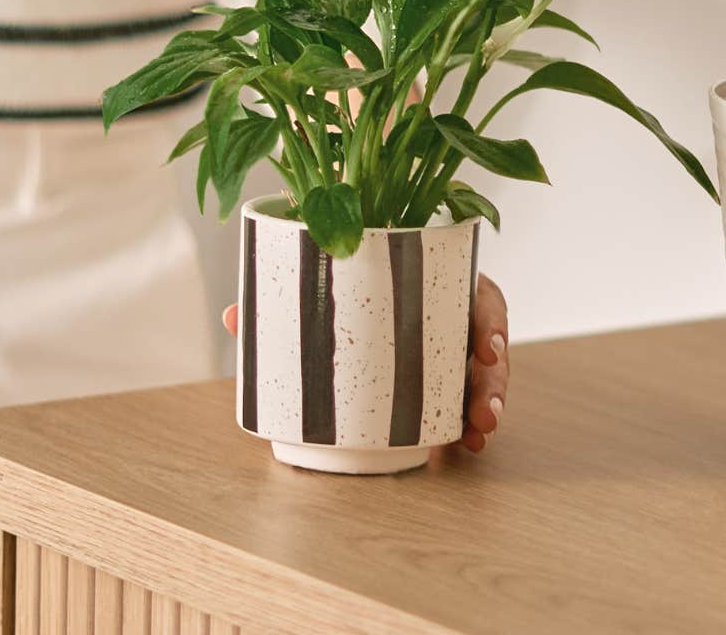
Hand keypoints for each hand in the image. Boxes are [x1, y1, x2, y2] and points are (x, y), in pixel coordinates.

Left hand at [220, 273, 510, 452]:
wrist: (343, 318)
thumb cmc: (339, 293)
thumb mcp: (320, 294)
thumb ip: (282, 303)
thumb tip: (233, 316)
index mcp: (434, 280)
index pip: (476, 292)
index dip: (489, 320)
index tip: (486, 347)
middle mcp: (451, 311)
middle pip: (487, 342)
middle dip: (492, 380)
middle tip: (484, 411)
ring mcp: (454, 346)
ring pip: (484, 375)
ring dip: (487, 404)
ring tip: (477, 435)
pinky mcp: (450, 377)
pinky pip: (467, 399)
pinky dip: (468, 422)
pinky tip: (465, 445)